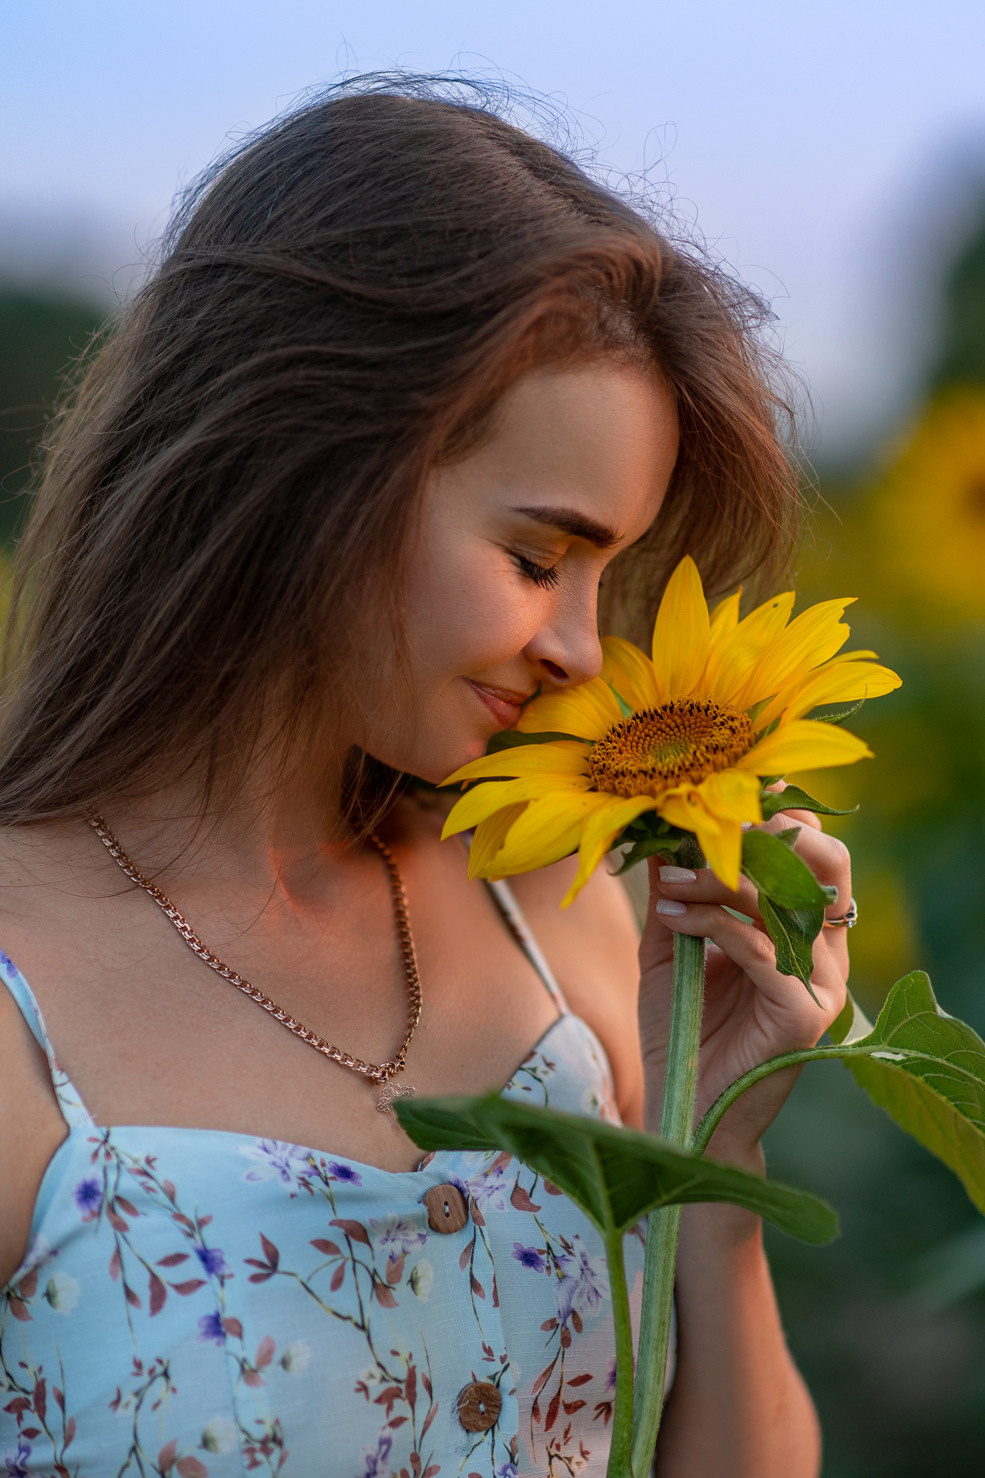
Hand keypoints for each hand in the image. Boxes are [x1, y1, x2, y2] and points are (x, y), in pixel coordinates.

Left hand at [636, 802, 850, 1160]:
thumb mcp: (670, 949)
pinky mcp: (804, 1014)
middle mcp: (823, 951)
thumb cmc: (682, 1030)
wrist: (684, 1109)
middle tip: (715, 831)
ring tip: (673, 881)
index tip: (726, 795)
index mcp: (801, 930)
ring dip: (721, 879)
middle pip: (826, 863)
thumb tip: (661, 838)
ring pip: (787, 900)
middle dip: (770, 835)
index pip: (814, 854)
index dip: (779, 817)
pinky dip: (713, 922)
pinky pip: (761, 948)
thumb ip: (673, 897)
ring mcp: (821, 983)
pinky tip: (675, 916)